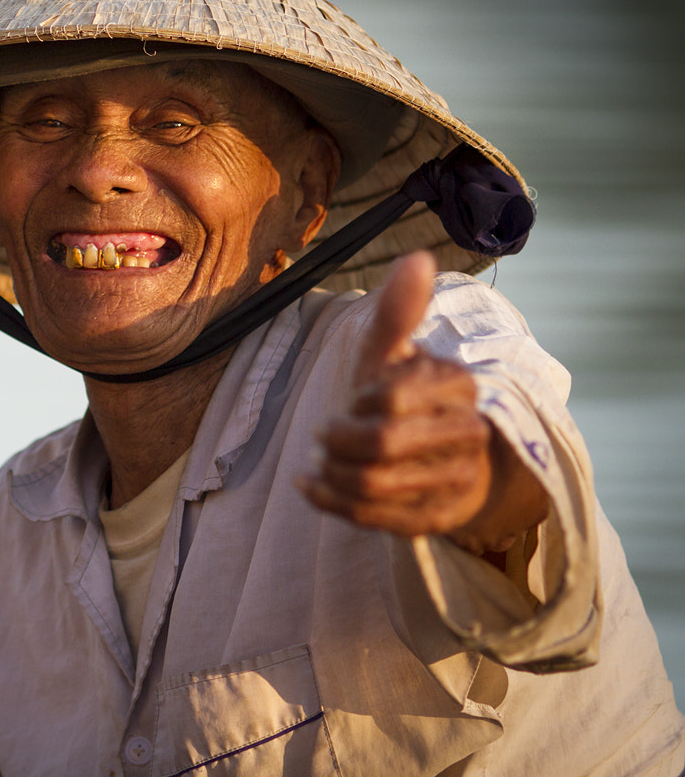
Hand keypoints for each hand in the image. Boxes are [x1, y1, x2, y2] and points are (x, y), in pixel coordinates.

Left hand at [299, 252, 543, 554]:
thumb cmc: (404, 396)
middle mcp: (466, 435)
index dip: (357, 401)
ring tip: (320, 460)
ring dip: (331, 471)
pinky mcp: (437, 518)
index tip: (351, 399)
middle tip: (323, 434)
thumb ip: (398, 311)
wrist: (439, 455)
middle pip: (381, 444)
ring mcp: (456, 481)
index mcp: (458, 386)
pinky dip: (329, 500)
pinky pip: (374, 517)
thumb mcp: (394, 354)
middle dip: (338, 440)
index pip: (389, 396)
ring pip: (373, 484)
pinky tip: (309, 485)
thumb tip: (418, 257)